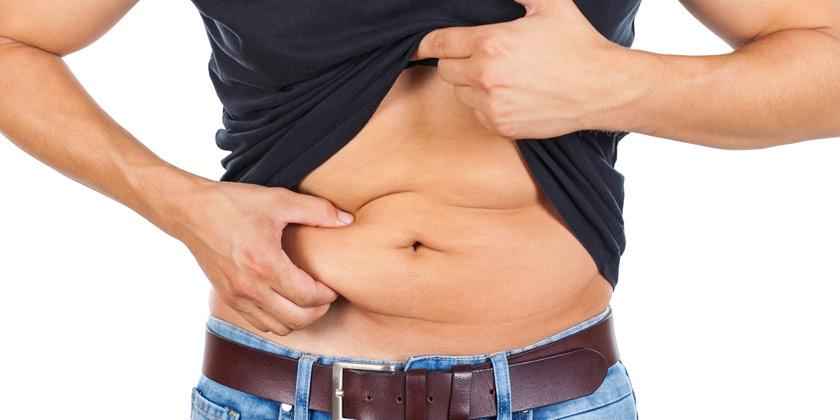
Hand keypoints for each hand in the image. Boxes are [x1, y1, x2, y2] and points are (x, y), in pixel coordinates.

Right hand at [171, 180, 354, 334]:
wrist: (190, 211)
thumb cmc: (234, 203)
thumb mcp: (278, 199)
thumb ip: (317, 210)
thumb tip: (347, 220)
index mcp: (265, 264)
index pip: (307, 296)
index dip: (327, 295)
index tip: (332, 285)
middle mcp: (250, 286)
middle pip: (296, 319)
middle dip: (318, 310)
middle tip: (325, 295)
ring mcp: (236, 296)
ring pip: (278, 327)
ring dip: (298, 318)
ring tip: (306, 299)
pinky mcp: (228, 298)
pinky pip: (259, 323)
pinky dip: (278, 319)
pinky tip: (284, 299)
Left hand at [412, 0, 628, 138]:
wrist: (601, 89)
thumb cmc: (576, 43)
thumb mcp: (549, 3)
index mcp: (491, 43)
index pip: (438, 43)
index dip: (425, 43)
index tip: (420, 45)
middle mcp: (485, 77)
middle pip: (445, 70)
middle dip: (455, 60)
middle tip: (480, 55)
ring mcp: (492, 105)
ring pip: (459, 93)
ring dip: (469, 84)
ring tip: (499, 74)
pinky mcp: (500, 126)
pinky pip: (476, 113)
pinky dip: (484, 104)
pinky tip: (508, 93)